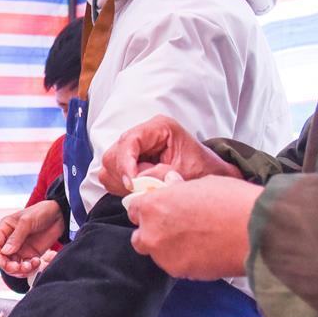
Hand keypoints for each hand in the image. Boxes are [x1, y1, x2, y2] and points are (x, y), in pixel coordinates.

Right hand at [0, 201, 64, 275]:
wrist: (59, 215)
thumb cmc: (41, 212)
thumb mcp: (27, 221)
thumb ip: (16, 237)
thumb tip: (5, 252)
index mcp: (4, 229)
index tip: (6, 263)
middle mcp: (10, 241)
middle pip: (2, 259)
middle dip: (9, 267)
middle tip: (20, 268)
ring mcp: (20, 249)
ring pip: (14, 266)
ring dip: (21, 270)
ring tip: (32, 265)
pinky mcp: (31, 254)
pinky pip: (26, 266)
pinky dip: (30, 268)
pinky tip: (38, 262)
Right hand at [97, 115, 240, 195]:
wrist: (208, 174)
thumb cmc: (201, 168)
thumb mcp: (185, 171)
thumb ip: (160, 174)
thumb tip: (137, 181)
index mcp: (158, 127)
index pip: (129, 141)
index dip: (125, 163)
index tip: (131, 183)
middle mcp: (143, 134)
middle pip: (114, 153)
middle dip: (123, 174)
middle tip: (139, 189)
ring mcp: (133, 147)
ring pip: (109, 164)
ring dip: (121, 181)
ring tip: (142, 188)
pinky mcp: (128, 161)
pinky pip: (111, 174)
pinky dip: (120, 185)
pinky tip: (137, 188)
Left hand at [123, 175, 262, 278]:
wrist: (255, 230)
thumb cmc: (232, 201)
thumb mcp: (201, 183)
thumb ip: (178, 190)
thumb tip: (172, 186)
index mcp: (153, 206)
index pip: (134, 210)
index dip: (147, 210)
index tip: (157, 211)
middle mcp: (152, 233)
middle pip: (140, 237)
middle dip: (153, 233)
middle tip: (175, 228)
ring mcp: (165, 256)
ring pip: (158, 254)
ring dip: (169, 249)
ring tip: (196, 241)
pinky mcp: (181, 273)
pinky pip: (177, 266)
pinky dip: (186, 261)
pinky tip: (204, 252)